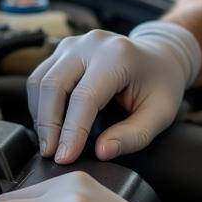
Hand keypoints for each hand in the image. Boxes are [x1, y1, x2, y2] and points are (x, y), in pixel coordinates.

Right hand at [27, 21, 201, 163]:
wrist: (160, 54)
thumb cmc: (161, 84)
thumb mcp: (160, 114)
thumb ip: (133, 135)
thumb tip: (101, 152)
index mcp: (118, 56)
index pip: (84, 97)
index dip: (72, 131)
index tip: (64, 158)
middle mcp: (92, 44)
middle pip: (54, 85)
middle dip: (49, 125)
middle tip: (52, 155)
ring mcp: (75, 43)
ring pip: (41, 80)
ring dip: (40, 115)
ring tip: (50, 143)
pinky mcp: (64, 49)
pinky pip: (41, 76)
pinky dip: (40, 103)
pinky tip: (50, 124)